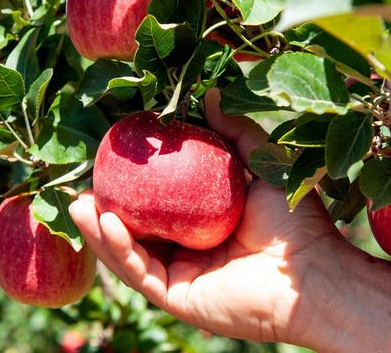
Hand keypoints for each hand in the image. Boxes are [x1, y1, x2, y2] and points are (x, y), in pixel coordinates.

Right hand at [70, 88, 347, 343]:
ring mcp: (180, 275)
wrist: (313, 272)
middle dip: (103, 210)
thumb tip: (210, 93)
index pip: (157, 204)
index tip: (110, 159)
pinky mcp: (177, 297)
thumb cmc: (296, 221)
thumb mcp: (262, 165)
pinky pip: (139, 271)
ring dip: (99, 229)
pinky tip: (105, 221)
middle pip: (134, 230)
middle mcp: (187, 251)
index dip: (131, 186)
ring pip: (127, 252)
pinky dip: (118, 248)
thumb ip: (235, 132)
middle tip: (81, 185)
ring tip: (77, 203)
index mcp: (203, 224)